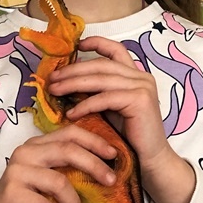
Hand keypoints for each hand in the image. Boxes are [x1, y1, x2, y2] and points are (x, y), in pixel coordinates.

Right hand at [0, 121, 117, 202]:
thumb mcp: (49, 177)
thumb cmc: (29, 198)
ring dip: (73, 202)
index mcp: (37, 144)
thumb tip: (107, 168)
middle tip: (111, 181)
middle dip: (94, 165)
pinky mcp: (12, 193)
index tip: (114, 154)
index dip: (94, 141)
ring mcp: (17, 171)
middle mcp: (26, 152)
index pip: (69, 133)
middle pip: (67, 151)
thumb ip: (68, 167)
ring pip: (59, 182)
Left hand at [47, 36, 168, 176]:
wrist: (150, 159)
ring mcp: (142, 86)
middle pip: (101, 65)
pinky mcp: (139, 100)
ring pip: (100, 79)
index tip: (76, 46)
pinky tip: (71, 113)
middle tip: (52, 78)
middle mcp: (141, 76)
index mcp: (136, 75)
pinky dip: (85, 105)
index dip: (96, 43)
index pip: (116, 50)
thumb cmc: (128, 137)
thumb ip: (97, 92)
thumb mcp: (110, 108)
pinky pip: (105, 98)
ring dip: (73, 84)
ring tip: (54, 91)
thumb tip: (67, 82)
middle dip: (73, 70)